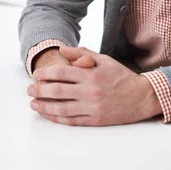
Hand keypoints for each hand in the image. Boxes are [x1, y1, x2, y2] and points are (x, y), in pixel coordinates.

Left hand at [27, 46, 161, 125]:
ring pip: (61, 108)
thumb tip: (62, 49)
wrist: (141, 97)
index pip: (62, 72)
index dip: (46, 73)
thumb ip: (82, 54)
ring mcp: (92, 107)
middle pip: (58, 91)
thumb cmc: (121, 77)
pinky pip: (71, 120)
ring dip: (44, 106)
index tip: (36, 75)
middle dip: (39, 90)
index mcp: (92, 74)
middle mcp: (90, 91)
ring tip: (33, 103)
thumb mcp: (104, 60)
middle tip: (29, 89)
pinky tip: (48, 114)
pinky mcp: (95, 120)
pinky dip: (57, 118)